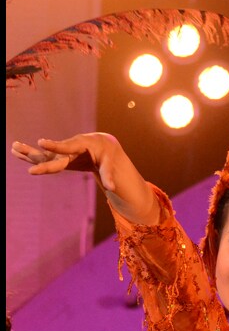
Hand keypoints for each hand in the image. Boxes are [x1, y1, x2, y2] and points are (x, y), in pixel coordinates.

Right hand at [12, 133, 159, 224]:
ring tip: (13, 147)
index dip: (54, 145)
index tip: (41, 142)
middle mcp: (67, 149)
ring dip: (28, 151)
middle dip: (38, 158)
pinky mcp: (58, 157)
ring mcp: (61, 153)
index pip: (65, 147)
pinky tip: (15, 151)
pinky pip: (43, 157)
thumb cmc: (107, 154)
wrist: (101, 145)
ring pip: (43, 154)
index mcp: (79, 146)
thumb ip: (108, 175)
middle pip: (50, 155)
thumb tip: (112, 188)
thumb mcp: (109, 163)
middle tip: (24, 159)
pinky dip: (30, 155)